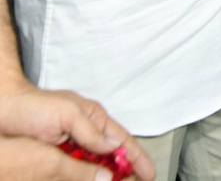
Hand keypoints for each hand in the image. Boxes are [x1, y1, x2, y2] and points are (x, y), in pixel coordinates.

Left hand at [0, 83, 155, 179]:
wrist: (2, 111)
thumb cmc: (32, 105)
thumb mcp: (67, 113)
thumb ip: (92, 131)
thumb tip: (114, 146)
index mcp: (94, 120)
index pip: (123, 141)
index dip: (138, 158)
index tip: (149, 172)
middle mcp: (86, 135)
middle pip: (112, 158)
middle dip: (126, 171)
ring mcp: (71, 149)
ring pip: (95, 168)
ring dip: (105, 177)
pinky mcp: (56, 161)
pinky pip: (74, 173)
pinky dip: (84, 179)